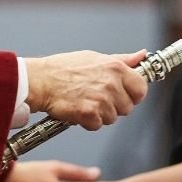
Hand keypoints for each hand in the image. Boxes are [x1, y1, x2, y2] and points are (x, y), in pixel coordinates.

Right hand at [24, 50, 147, 129]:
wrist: (40, 80)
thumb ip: (122, 60)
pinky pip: (97, 125)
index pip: (141, 89)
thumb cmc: (64, 68)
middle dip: (114, 106)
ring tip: (85, 101)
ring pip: (112, 118)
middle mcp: (111, 83)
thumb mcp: (95, 57)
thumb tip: (141, 56)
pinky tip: (78, 109)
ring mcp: (101, 100)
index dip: (133, 95)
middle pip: (127, 107)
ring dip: (100, 114)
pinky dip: (87, 122)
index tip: (125, 95)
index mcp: (115, 68)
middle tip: (97, 98)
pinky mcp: (89, 114)